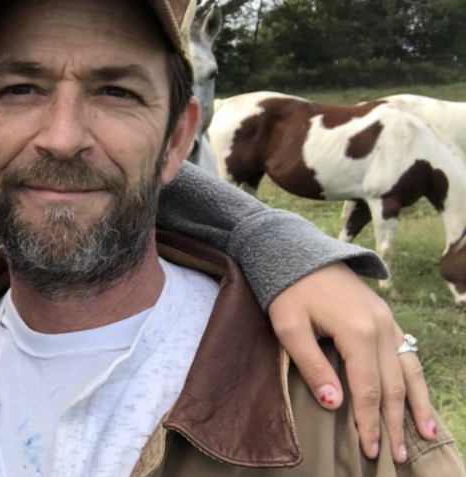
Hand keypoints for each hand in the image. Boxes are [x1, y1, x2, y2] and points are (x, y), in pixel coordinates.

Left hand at [267, 263, 435, 463]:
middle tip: (395, 456)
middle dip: (394, 423)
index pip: (367, 389)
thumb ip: (312, 365)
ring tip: (423, 435)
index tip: (369, 449)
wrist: (297, 253)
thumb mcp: (289, 327)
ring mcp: (388, 321)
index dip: (368, 421)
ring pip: (409, 370)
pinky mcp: (386, 317)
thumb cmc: (287, 290)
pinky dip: (416, 380)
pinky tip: (419, 399)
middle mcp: (381, 327)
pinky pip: (408, 354)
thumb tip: (334, 404)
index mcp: (357, 331)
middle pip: (393, 385)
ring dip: (416, 405)